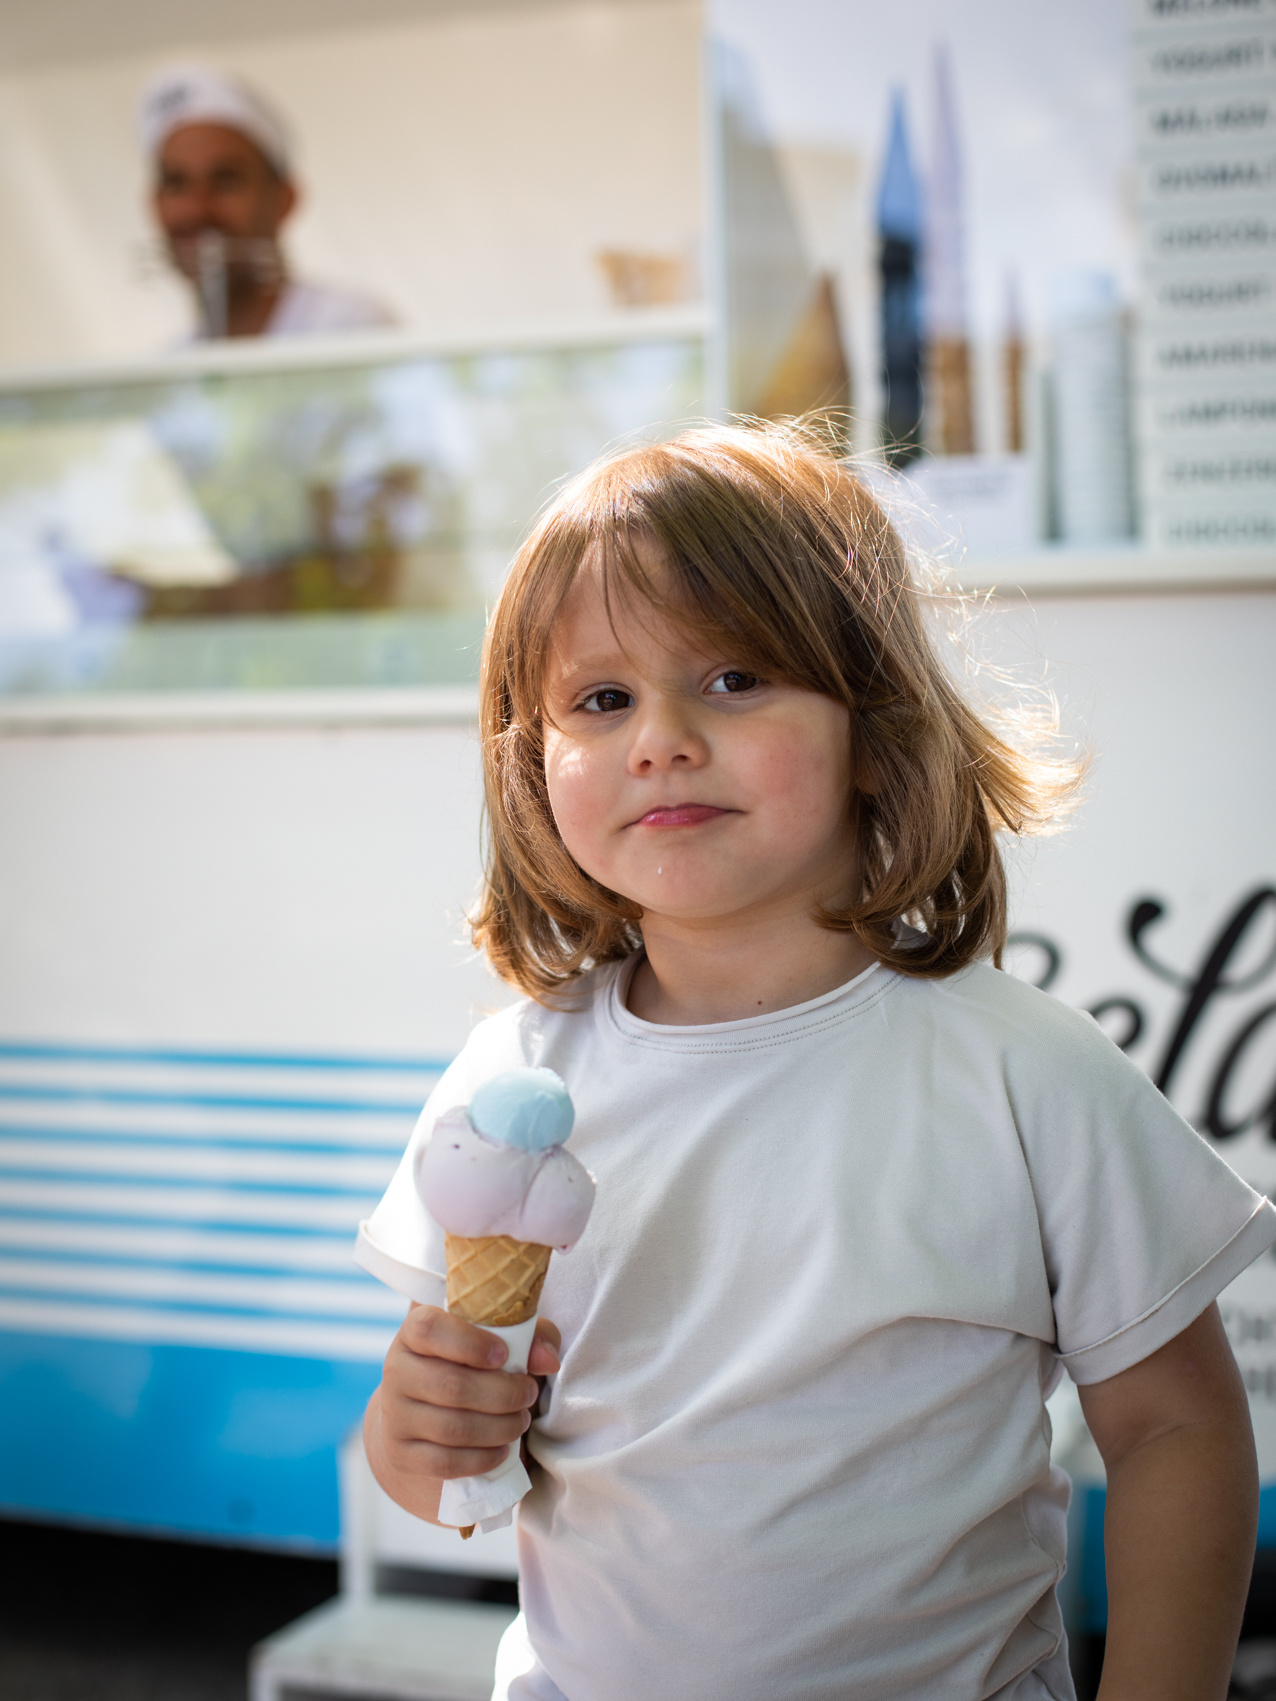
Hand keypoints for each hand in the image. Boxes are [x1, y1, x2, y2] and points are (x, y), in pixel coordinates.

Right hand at [365, 1306, 561, 1519]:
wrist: (429, 1408)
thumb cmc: (474, 1364)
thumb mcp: (500, 1340)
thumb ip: (530, 1339)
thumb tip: (548, 1360)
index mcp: (414, 1331)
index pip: (429, 1329)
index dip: (469, 1342)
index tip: (504, 1355)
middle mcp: (396, 1369)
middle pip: (450, 1386)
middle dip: (502, 1395)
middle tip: (528, 1395)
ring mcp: (395, 1415)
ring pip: (450, 1427)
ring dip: (497, 1428)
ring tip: (520, 1421)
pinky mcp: (401, 1453)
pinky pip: (443, 1462)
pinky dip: (480, 1460)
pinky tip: (501, 1451)